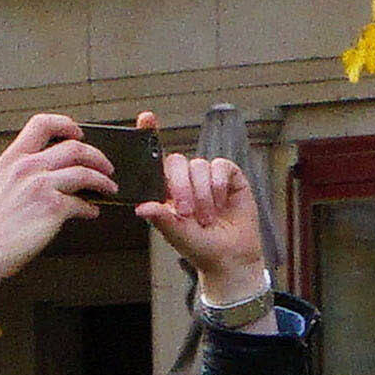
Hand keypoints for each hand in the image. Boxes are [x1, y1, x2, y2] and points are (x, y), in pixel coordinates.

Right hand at [0, 114, 124, 305]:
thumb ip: (19, 172)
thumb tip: (50, 169)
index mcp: (11, 160)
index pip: (42, 124)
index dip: (66, 125)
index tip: (78, 134)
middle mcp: (26, 168)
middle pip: (74, 147)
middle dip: (97, 156)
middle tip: (105, 166)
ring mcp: (40, 186)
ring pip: (85, 172)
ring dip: (102, 181)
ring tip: (108, 188)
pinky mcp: (53, 208)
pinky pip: (82, 203)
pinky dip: (90, 208)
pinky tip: (91, 212)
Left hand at [142, 132, 269, 306]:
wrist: (231, 255)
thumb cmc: (200, 247)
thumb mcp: (177, 234)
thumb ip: (162, 219)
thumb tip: (142, 207)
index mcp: (165, 191)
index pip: (156, 160)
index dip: (151, 136)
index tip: (146, 118)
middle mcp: (185, 180)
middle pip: (177, 162)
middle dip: (180, 188)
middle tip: (186, 213)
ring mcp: (208, 176)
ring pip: (198, 166)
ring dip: (202, 194)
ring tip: (207, 218)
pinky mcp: (230, 175)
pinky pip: (221, 167)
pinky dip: (219, 186)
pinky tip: (222, 203)